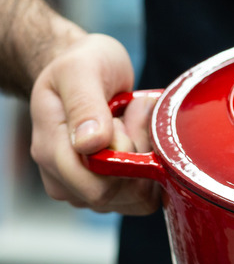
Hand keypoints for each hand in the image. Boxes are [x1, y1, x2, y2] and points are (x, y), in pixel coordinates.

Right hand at [29, 33, 160, 214]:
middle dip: (137, 153)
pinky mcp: (112, 193)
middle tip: (133, 112)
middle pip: (119, 193)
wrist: (86, 72)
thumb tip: (90, 144)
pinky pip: (144, 196)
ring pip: (136, 197)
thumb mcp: (80, 70)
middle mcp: (65, 179)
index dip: (123, 158)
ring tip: (134, 120)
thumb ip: (84, 104)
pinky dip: (152, 169)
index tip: (122, 118)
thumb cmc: (82, 65)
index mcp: (50, 152)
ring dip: (147, 158)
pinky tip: (142, 139)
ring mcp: (87, 190)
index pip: (96, 186)